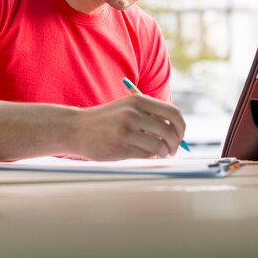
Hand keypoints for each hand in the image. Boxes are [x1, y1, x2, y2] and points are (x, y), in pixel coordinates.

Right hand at [69, 94, 184, 159]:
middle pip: (170, 132)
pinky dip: (148, 156)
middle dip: (174, 144)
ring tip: (156, 152)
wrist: (76, 128)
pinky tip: (138, 152)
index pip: (173, 114)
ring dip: (162, 152)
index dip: (181, 127)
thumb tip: (177, 132)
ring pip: (159, 146)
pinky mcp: (120, 146)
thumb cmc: (105, 120)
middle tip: (171, 150)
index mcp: (138, 100)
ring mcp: (126, 130)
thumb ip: (149, 115)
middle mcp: (133, 113)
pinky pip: (146, 155)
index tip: (179, 136)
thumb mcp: (127, 108)